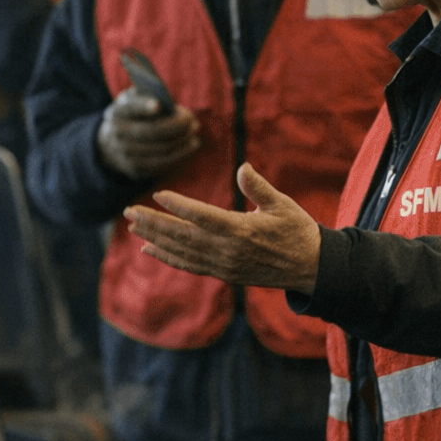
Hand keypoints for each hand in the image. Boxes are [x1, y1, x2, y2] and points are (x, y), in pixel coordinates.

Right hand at [96, 87, 199, 179]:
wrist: (114, 144)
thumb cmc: (135, 114)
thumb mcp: (136, 100)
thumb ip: (150, 95)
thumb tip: (170, 105)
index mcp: (117, 112)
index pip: (130, 108)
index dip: (143, 106)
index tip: (159, 105)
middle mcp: (118, 134)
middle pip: (151, 131)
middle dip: (176, 125)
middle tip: (192, 120)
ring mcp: (126, 154)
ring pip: (162, 149)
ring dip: (183, 140)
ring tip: (194, 131)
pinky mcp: (137, 170)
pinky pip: (164, 164)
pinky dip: (182, 154)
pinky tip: (192, 145)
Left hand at [125, 162, 321, 292]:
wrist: (310, 268)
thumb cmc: (298, 231)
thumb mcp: (282, 205)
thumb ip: (259, 188)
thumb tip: (243, 167)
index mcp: (242, 231)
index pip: (204, 217)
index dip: (179, 206)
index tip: (158, 195)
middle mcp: (229, 252)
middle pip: (184, 237)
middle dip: (155, 223)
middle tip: (130, 211)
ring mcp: (224, 265)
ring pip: (183, 252)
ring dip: (156, 239)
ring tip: (133, 226)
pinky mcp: (223, 274)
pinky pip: (190, 266)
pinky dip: (168, 257)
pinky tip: (149, 248)